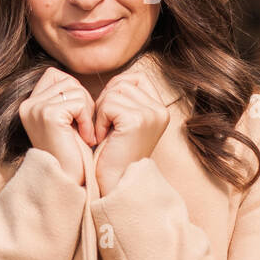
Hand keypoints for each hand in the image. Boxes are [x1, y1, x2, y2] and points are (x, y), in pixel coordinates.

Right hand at [18, 68, 96, 185]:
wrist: (68, 180)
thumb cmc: (72, 152)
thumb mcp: (65, 120)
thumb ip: (64, 98)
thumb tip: (75, 79)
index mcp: (29, 104)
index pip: (55, 75)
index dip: (74, 92)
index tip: (78, 117)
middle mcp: (28, 105)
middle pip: (67, 80)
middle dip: (83, 101)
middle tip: (84, 126)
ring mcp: (36, 109)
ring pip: (75, 89)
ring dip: (87, 112)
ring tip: (84, 133)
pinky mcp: (48, 115)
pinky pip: (79, 103)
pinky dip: (87, 120)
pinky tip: (85, 137)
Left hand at [93, 66, 169, 195]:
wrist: (115, 183)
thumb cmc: (114, 153)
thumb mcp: (126, 121)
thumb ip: (126, 99)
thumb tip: (114, 79)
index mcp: (160, 109)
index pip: (136, 77)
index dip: (116, 89)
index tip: (110, 113)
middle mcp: (160, 110)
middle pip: (123, 82)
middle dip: (106, 100)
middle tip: (104, 125)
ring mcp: (150, 114)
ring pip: (114, 91)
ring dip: (101, 112)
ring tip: (104, 132)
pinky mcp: (136, 120)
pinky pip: (108, 105)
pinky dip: (99, 121)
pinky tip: (102, 137)